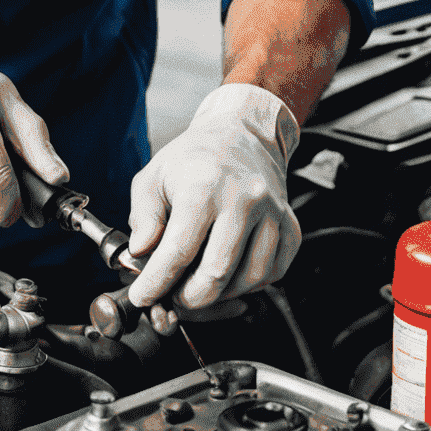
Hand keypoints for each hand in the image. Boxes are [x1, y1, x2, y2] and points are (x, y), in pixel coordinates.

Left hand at [125, 83, 301, 313]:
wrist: (242, 132)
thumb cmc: (195, 157)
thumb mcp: (154, 176)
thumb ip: (144, 217)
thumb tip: (141, 253)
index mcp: (204, 188)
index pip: (178, 251)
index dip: (156, 282)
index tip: (143, 295)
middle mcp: (243, 200)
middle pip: (217, 273)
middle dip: (190, 297)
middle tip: (174, 296)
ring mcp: (271, 213)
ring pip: (250, 278)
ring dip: (222, 294)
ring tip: (202, 285)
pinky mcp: (289, 224)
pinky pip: (275, 271)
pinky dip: (252, 284)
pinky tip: (232, 275)